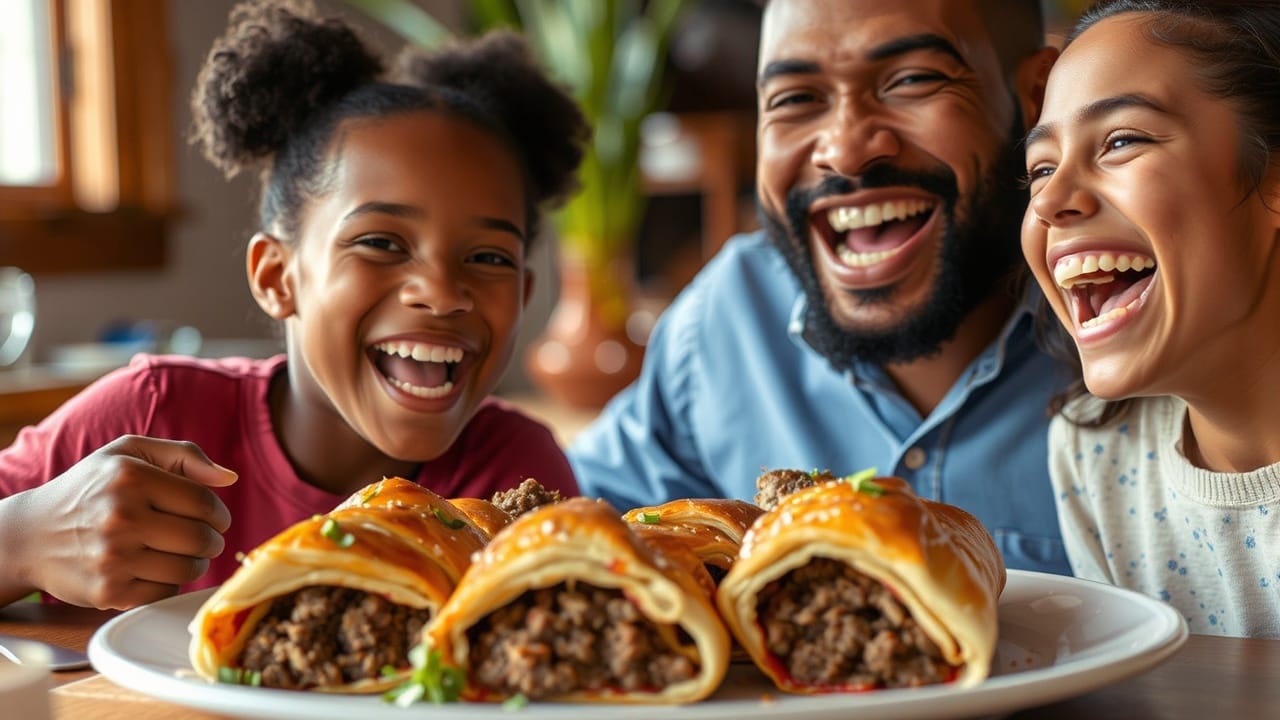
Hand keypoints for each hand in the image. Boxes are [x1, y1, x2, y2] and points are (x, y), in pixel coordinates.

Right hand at [5, 435, 236, 608]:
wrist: (31, 535)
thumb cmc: (90, 489)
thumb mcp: (128, 453)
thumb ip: (183, 455)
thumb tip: (228, 478)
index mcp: (130, 477)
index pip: (203, 503)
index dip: (219, 514)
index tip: (215, 518)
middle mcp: (120, 517)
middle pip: (200, 539)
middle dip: (212, 540)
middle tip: (204, 539)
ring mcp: (113, 558)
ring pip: (187, 569)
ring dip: (195, 563)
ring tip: (181, 553)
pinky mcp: (108, 591)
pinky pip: (165, 592)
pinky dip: (168, 583)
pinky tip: (153, 569)